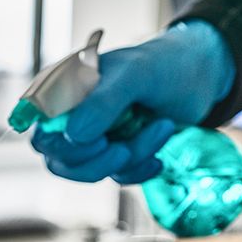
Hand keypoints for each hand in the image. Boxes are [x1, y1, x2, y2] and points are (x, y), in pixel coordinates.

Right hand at [31, 19, 235, 182]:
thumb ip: (102, 103)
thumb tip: (73, 136)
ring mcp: (93, 139)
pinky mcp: (115, 155)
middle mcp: (71, 117)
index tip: (99, 140)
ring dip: (129, 159)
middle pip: (58, 160)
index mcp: (63, 91)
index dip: (61, 145)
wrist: (201, 77)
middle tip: (125, 150)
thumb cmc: (163, 65)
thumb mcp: (134, 76)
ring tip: (161, 128)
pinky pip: (117, 176)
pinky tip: (159, 155)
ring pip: (90, 172)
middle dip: (95, 162)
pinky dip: (140, 170)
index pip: (40, 130)